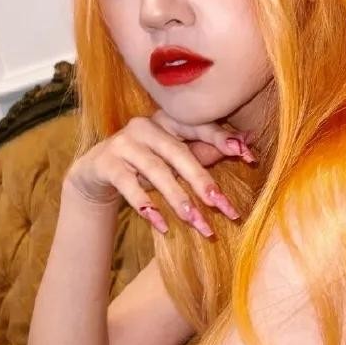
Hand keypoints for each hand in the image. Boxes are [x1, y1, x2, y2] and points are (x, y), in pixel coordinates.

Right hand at [64, 109, 256, 236]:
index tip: (248, 156)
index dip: (223, 140)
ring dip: (178, 199)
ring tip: (197, 222)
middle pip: (179, 153)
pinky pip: (129, 187)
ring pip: (156, 172)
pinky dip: (147, 207)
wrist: (96, 171)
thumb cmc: (146, 162)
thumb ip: (206, 151)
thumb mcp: (175, 157)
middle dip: (203, 181)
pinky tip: (162, 225)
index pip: (199, 127)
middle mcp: (146, 126)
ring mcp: (124, 144)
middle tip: (223, 207)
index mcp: (168, 120)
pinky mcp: (106, 164)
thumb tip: (248, 146)